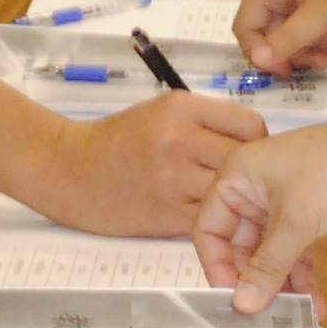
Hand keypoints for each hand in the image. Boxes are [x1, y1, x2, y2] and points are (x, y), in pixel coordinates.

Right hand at [38, 90, 269, 236]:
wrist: (70, 170)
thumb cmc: (117, 141)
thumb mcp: (160, 111)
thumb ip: (204, 121)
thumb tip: (250, 138)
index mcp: (181, 108)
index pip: (249, 124)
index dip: (256, 142)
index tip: (250, 152)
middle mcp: (179, 139)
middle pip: (245, 159)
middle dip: (250, 173)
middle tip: (247, 180)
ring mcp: (174, 178)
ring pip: (232, 191)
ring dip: (236, 198)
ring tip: (231, 199)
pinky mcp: (167, 213)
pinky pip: (211, 217)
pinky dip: (217, 219)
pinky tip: (210, 215)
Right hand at [191, 113, 326, 311]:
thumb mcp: (296, 221)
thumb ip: (267, 266)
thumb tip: (242, 306)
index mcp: (236, 178)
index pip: (208, 229)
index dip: (216, 265)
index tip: (233, 299)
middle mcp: (251, 191)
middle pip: (238, 246)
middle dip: (253, 281)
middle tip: (264, 317)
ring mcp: (280, 204)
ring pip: (268, 253)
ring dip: (281, 284)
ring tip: (292, 318)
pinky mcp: (306, 216)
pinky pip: (294, 252)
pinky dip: (303, 277)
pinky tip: (315, 306)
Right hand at [232, 0, 326, 73]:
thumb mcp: (321, 13)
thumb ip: (287, 40)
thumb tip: (255, 61)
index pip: (245, 24)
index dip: (259, 51)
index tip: (284, 70)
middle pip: (271, 32)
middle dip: (293, 51)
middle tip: (317, 63)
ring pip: (294, 32)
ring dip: (313, 45)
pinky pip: (312, 26)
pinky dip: (325, 35)